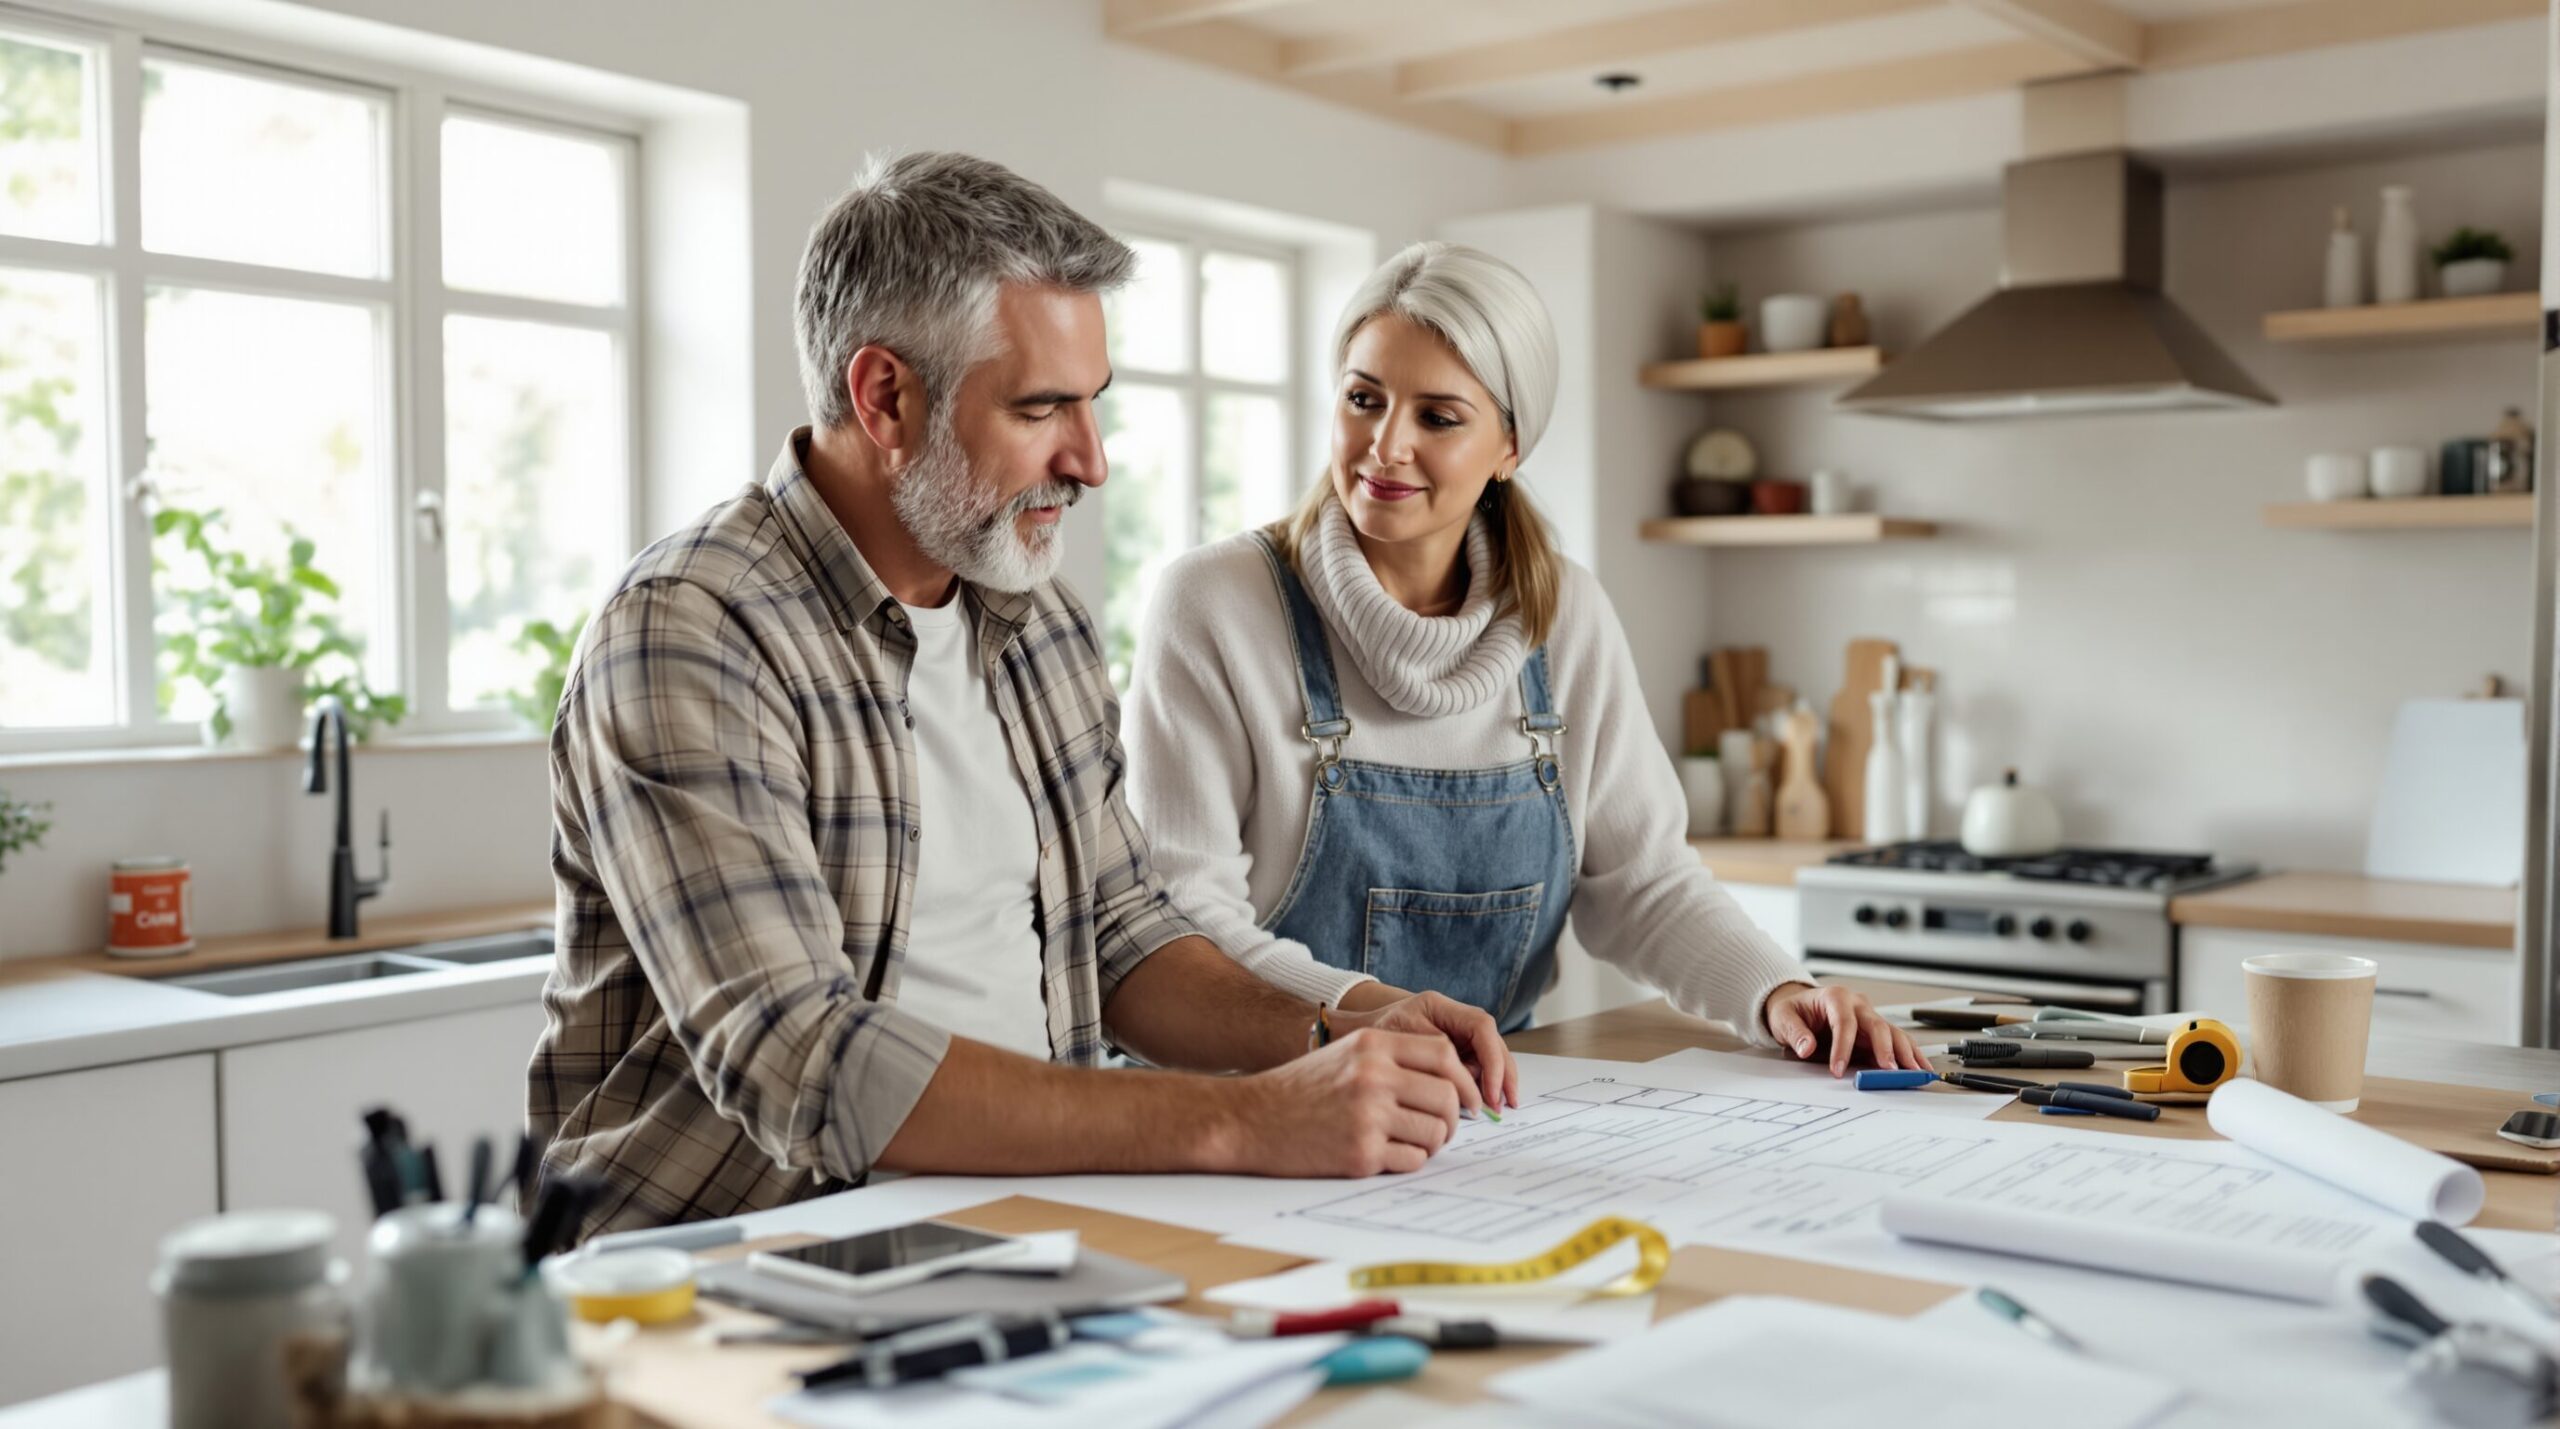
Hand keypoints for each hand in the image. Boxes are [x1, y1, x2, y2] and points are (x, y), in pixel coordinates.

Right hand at [1217, 1028, 1478, 1176]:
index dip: (1464, 1080)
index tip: (1468, 1100)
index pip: (1444, 1056)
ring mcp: (1368, 1116)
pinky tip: (1386, 1155)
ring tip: (1408, 1141)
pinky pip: (1413, 1161)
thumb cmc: (1299, 1089)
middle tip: (1442, 1128)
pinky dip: (1408, 1161)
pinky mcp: (1361, 1154)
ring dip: (1432, 1143)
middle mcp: (1373, 1076)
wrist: (1250, 1119)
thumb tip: (1451, 1083)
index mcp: (1373, 1046)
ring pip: (1435, 1132)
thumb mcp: (1344, 1054)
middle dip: (1453, 1118)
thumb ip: (1393, 1060)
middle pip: (1447, 1097)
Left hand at [1334, 989, 1516, 1112]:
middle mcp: (1454, 1017)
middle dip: (1502, 1075)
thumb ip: (1432, 1063)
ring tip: (1494, 1109)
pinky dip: (1483, 1086)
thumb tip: (1464, 1093)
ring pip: (1491, 1057)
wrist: (1357, 1037)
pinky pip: (1478, 1067)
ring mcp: (1458, 1033)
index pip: (1481, 1027)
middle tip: (1503, 1106)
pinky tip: (1484, 1105)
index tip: (1490, 1092)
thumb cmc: (1374, 1040)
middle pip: (1493, 1042)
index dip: (1492, 1060)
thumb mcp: (1398, 1048)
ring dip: (1496, 1083)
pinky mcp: (1456, 1050)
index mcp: (1440, 1007)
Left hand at [1764, 982, 1927, 1075]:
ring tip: (1916, 1072)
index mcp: (1835, 997)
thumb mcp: (1783, 1017)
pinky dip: (1910, 1055)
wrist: (1800, 1005)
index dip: (1843, 1048)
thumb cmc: (1794, 1010)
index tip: (1837, 1070)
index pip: (1844, 1023)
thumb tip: (1806, 1047)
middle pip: (1877, 1025)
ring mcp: (1870, 1017)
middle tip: (1890, 1070)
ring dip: (1906, 1053)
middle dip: (1885, 1048)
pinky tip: (1920, 1068)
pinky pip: (1897, 1042)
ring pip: (1894, 1033)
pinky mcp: (1875, 1032)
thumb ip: (1794, 1032)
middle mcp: (1858, 1005)